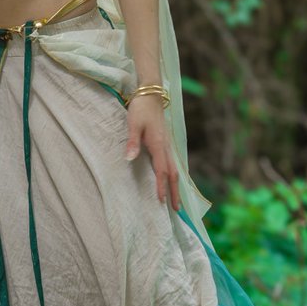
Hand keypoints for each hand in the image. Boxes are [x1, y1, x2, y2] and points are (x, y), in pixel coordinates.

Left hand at [125, 95, 180, 209]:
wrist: (151, 95)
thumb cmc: (141, 109)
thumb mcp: (133, 124)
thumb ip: (132, 142)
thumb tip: (129, 159)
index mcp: (159, 145)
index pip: (162, 171)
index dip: (161, 187)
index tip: (161, 202)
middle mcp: (167, 147)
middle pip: (173, 174)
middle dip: (175, 192)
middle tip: (177, 210)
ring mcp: (168, 145)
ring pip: (175, 169)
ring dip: (176, 186)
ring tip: (177, 201)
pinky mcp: (167, 143)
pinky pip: (174, 163)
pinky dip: (175, 176)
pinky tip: (174, 181)